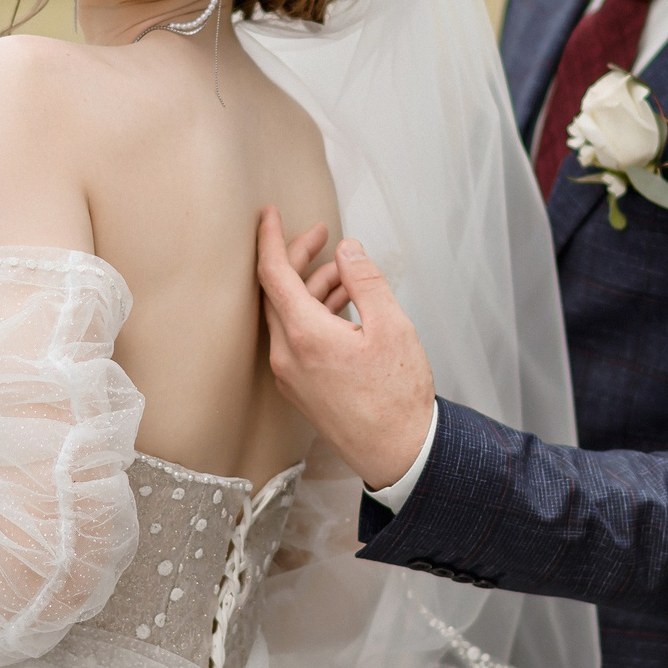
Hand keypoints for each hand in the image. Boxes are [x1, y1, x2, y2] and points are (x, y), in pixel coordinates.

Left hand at [256, 207, 435, 490]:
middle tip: (321, 235)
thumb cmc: (397, 397)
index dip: (270, 238)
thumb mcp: (391, 326)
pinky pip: (296, 338)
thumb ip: (365, 280)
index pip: (273, 273)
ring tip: (346, 274)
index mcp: (304, 335)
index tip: (269, 213)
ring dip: (312, 288)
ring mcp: (290, 375)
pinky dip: (314, 314)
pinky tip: (343, 307)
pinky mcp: (301, 388)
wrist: (398, 453)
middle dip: (298, 259)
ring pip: (289, 315)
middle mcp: (287, 355)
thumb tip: (347, 250)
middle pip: (278, 292)